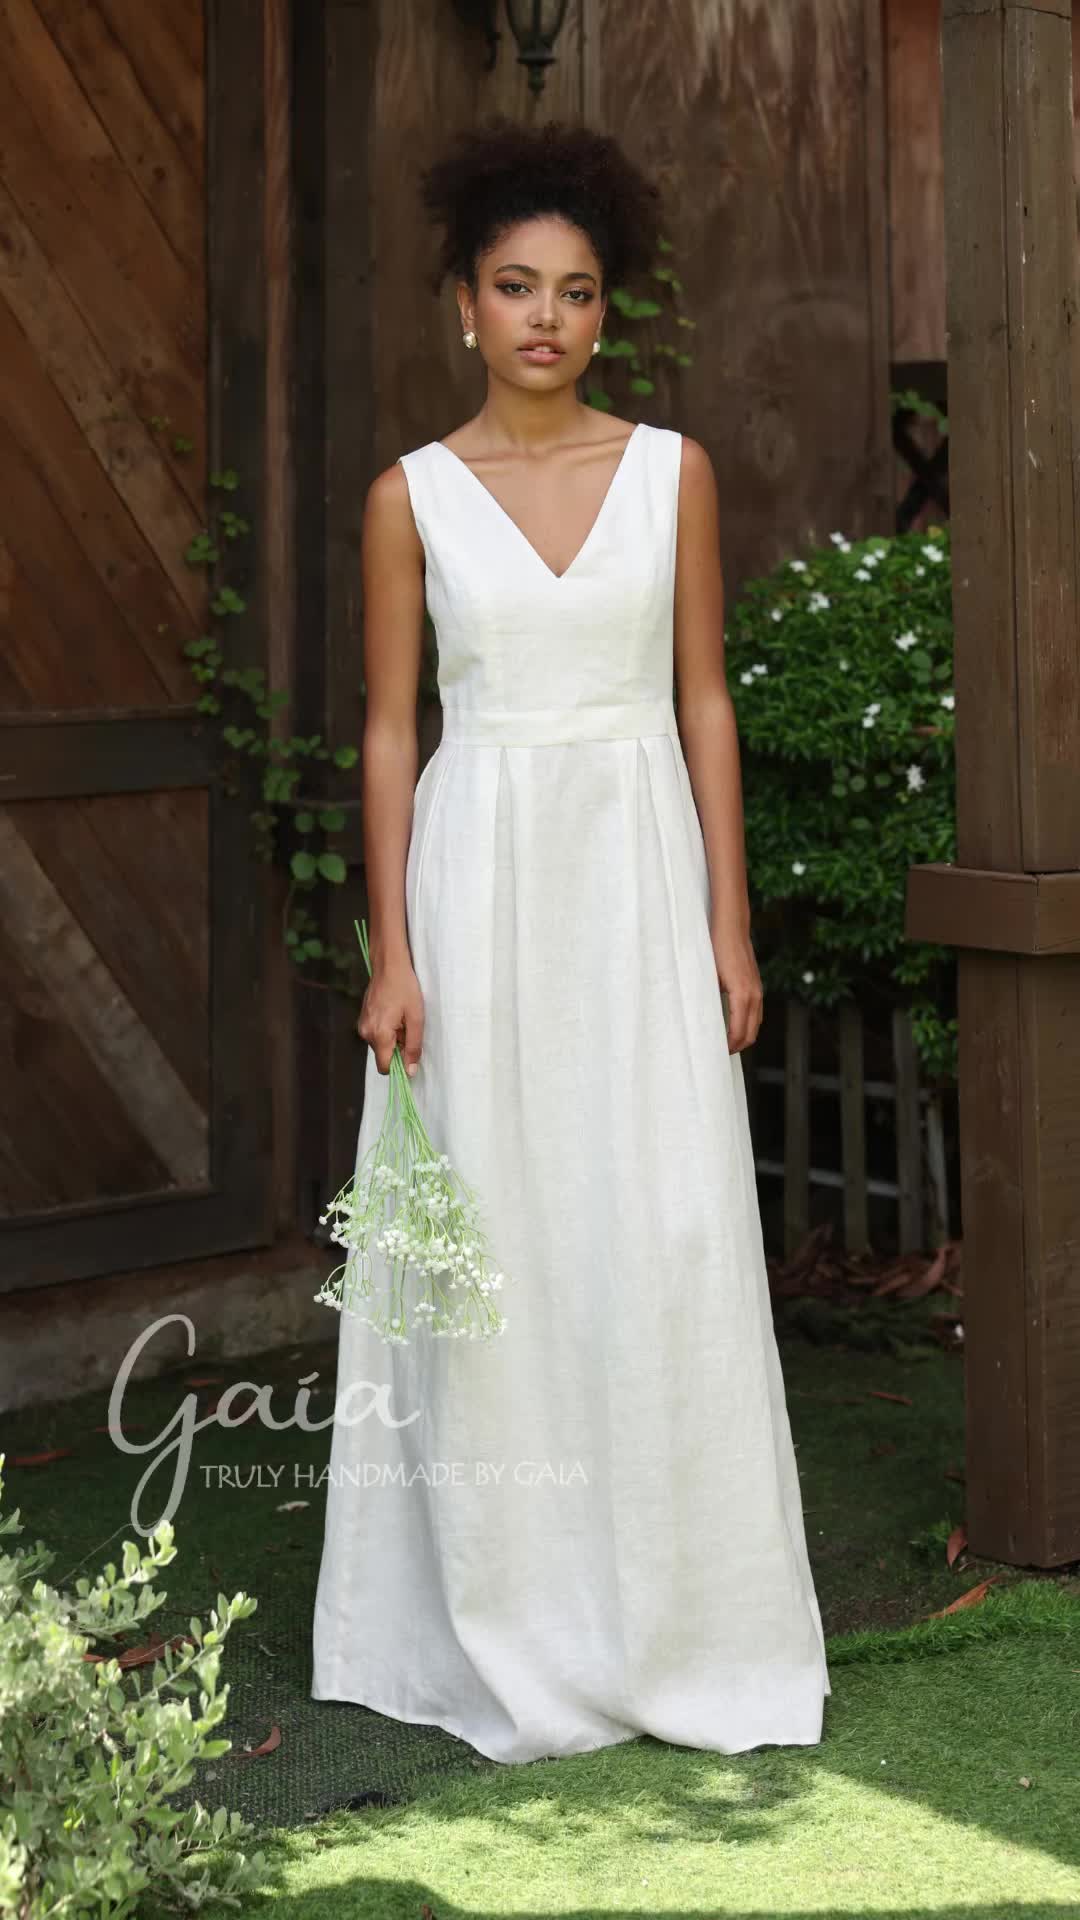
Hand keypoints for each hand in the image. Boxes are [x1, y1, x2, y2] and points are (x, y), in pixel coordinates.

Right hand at [357, 958, 424, 1075]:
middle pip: (383, 1055)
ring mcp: (362, 1025)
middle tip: (408, 1026)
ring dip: (393, 1038)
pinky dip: (386, 1030)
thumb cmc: (405, 989)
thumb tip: (410, 1071)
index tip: (410, 1054)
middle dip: (397, 1047)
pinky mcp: (363, 1018)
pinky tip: (393, 1013)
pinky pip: (376, 1034)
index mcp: (379, 1034)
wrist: (389, 966)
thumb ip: (413, 1047)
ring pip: (380, 1045)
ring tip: (401, 1017)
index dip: (398, 1066)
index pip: (384, 1067)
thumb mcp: (416, 1018)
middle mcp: (366, 1032)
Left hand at [710, 926, 762, 1053]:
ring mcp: (758, 990)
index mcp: (742, 995)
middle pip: (751, 1034)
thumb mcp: (708, 976)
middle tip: (719, 1054)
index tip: (715, 1054)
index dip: (729, 1047)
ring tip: (725, 1043)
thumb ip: (709, 999)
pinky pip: (756, 1012)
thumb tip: (703, 1022)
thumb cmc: (716, 948)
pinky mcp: (756, 985)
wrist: (731, 926)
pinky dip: (747, 1024)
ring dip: (743, 1036)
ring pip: (756, 1024)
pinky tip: (733, 1024)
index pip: (738, 1033)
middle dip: (737, 1047)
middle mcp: (754, 995)